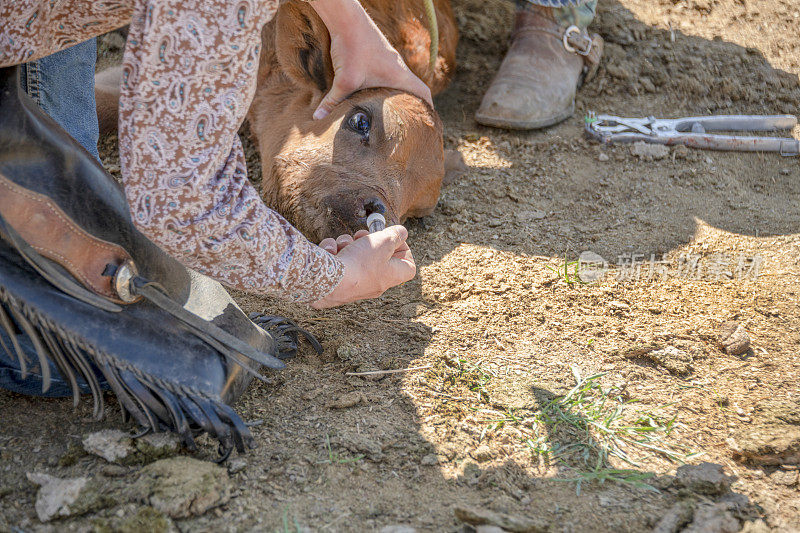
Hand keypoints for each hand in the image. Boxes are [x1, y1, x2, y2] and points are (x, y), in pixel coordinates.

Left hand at [310, 0, 431, 119]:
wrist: (347, 20)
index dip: (428, 109)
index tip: (428, 124)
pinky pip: (390, 75)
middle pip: (414, 90)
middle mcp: (399, 67)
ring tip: (394, 114)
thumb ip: (333, 102)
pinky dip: (389, 86)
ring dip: (400, 96)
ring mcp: (391, 60)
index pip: (424, 93)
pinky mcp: (380, 56)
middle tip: (410, 125)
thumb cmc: (352, 48)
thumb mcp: (344, 80)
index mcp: (400, 75)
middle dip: (413, 107)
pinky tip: (376, 95)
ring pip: (401, 82)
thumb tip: (318, 118)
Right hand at [311, 225, 415, 308]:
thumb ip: (395, 235)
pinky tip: (331, 252)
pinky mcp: (339, 283)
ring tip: (344, 244)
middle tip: (362, 235)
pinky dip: (334, 253)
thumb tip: (401, 233)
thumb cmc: (360, 263)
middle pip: (379, 257)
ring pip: (356, 256)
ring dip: (348, 244)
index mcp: (392, 276)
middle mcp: (376, 283)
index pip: (408, 265)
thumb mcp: (384, 242)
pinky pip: (340, 262)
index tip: (393, 238)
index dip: (403, 248)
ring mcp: (356, 284)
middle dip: (369, 241)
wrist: (329, 282)